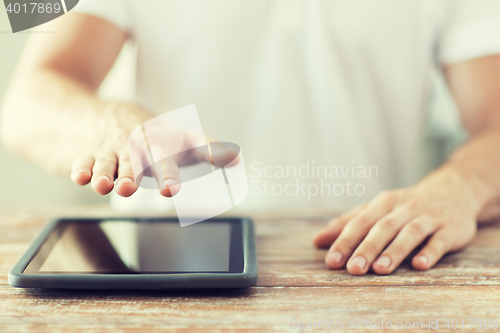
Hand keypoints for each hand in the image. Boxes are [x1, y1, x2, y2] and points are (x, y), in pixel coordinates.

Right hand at [69, 103, 236, 197]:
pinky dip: (81, 168)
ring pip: (106, 164)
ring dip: (105, 174)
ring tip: (104, 185)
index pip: (164, 161)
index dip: (168, 176)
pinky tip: (80, 176)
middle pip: (132, 164)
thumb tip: (238, 158)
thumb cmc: (150, 133)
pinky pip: (82, 161)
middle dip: (130, 175)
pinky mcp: (86, 155)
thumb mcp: (178, 138)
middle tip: (129, 188)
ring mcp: (108, 152)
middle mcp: (133, 149)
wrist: (102, 115)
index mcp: (157, 146)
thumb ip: (207, 148)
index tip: (171, 189)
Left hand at [313, 168, 482, 274]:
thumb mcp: (377, 209)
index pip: (360, 222)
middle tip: (353, 268)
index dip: (345, 241)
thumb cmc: (405, 206)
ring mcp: (428, 218)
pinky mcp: (450, 229)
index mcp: (383, 203)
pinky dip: (430, 252)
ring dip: (395, 250)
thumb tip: (317, 241)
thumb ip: (348, 223)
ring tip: (380, 269)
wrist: (454, 191)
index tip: (331, 261)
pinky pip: (439, 240)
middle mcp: (404, 208)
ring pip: (410, 233)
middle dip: (367, 248)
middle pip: (382, 227)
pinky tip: (419, 265)